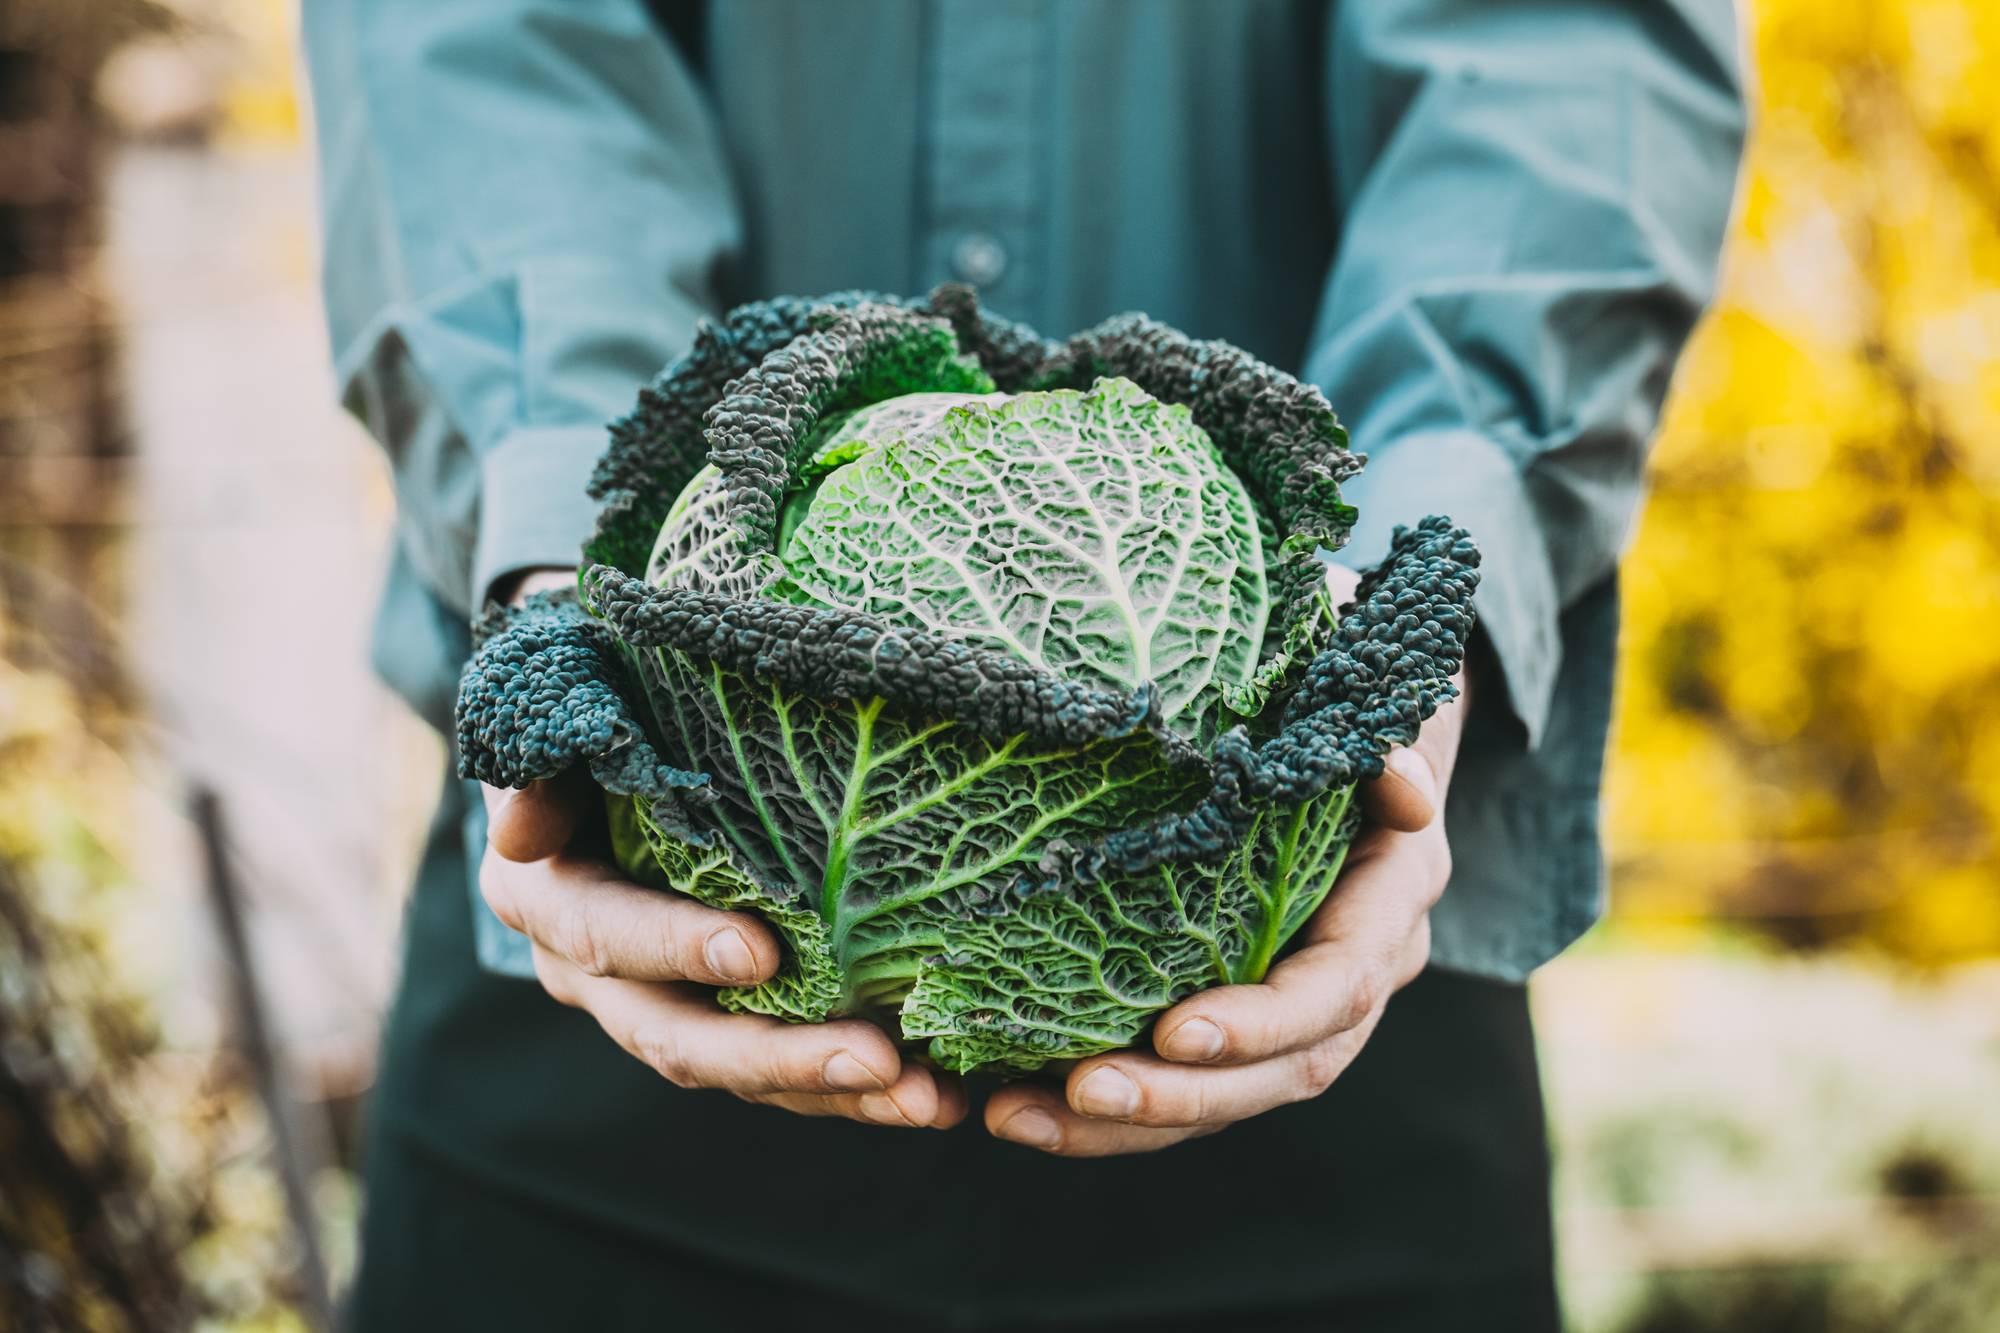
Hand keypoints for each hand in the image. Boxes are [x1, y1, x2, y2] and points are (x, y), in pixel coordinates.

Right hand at [476, 571, 965, 1129]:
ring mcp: (659, 1004)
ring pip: (742, 1072)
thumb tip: (519, 829)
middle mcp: (594, 975)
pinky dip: (852, 1086)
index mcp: (546, 897)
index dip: (675, 947)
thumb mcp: (557, 704)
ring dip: (835, 1090)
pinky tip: (938, 1092)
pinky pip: (781, 1069)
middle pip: (680, 1039)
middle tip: (878, 1060)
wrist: (602, 746)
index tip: (761, 951)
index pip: (604, 934)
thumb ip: (544, 759)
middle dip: (780, 1057)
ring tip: (930, 1100)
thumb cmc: (593, 705)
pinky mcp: (720, 1017)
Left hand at [985, 563, 1465, 1155]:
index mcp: (1388, 901)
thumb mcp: (1365, 696)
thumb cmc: (1338, 694)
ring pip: (1222, 1095)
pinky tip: (1009, 1102)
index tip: (1175, 1032)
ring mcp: (1293, 1004)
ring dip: (1123, 1122)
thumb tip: (1395, 780)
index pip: (1336, 988)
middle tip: (1079, 1091)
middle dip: (1180, 1096)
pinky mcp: (1233, 1013)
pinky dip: (1101, 1106)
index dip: (1264, 1023)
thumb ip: (1384, 735)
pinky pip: (1179, 1079)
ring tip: (1013, 1116)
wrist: (1341, 722)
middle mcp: (1350, 971)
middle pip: (1278, 1072)